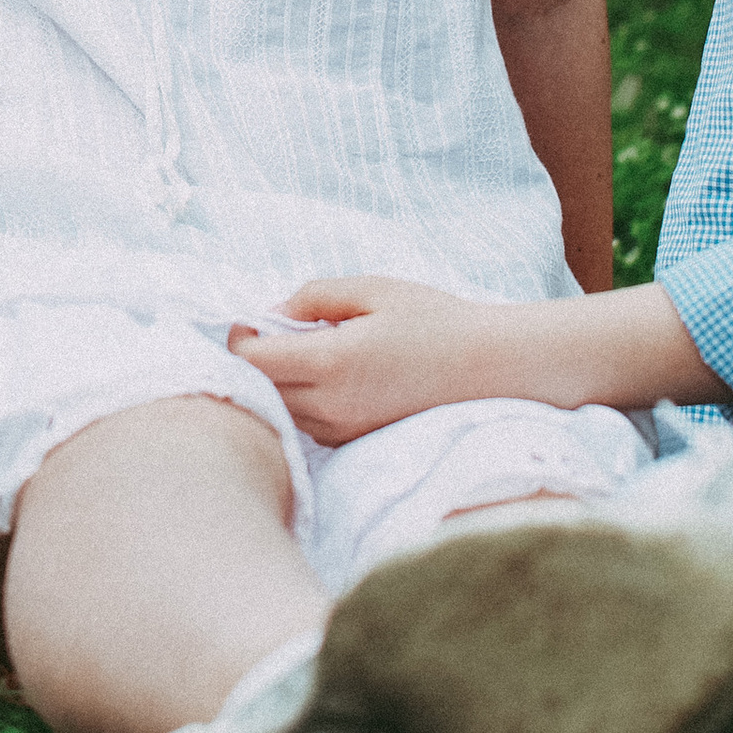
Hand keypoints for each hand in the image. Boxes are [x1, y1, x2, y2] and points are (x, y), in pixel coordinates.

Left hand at [228, 277, 508, 446]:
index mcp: (333, 364)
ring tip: (305, 352)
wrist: (492, 368)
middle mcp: (334, 407)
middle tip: (273, 332)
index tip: (253, 319)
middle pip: (261, 392)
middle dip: (255, 362)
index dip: (240, 339)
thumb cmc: (432, 320)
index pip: (253, 363)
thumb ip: (312, 297)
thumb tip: (272, 313)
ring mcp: (347, 432)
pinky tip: (327, 377)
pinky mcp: (360, 443)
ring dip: (279, 385)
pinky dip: (303, 402)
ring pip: (284, 414)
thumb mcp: (369, 290)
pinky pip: (310, 427)